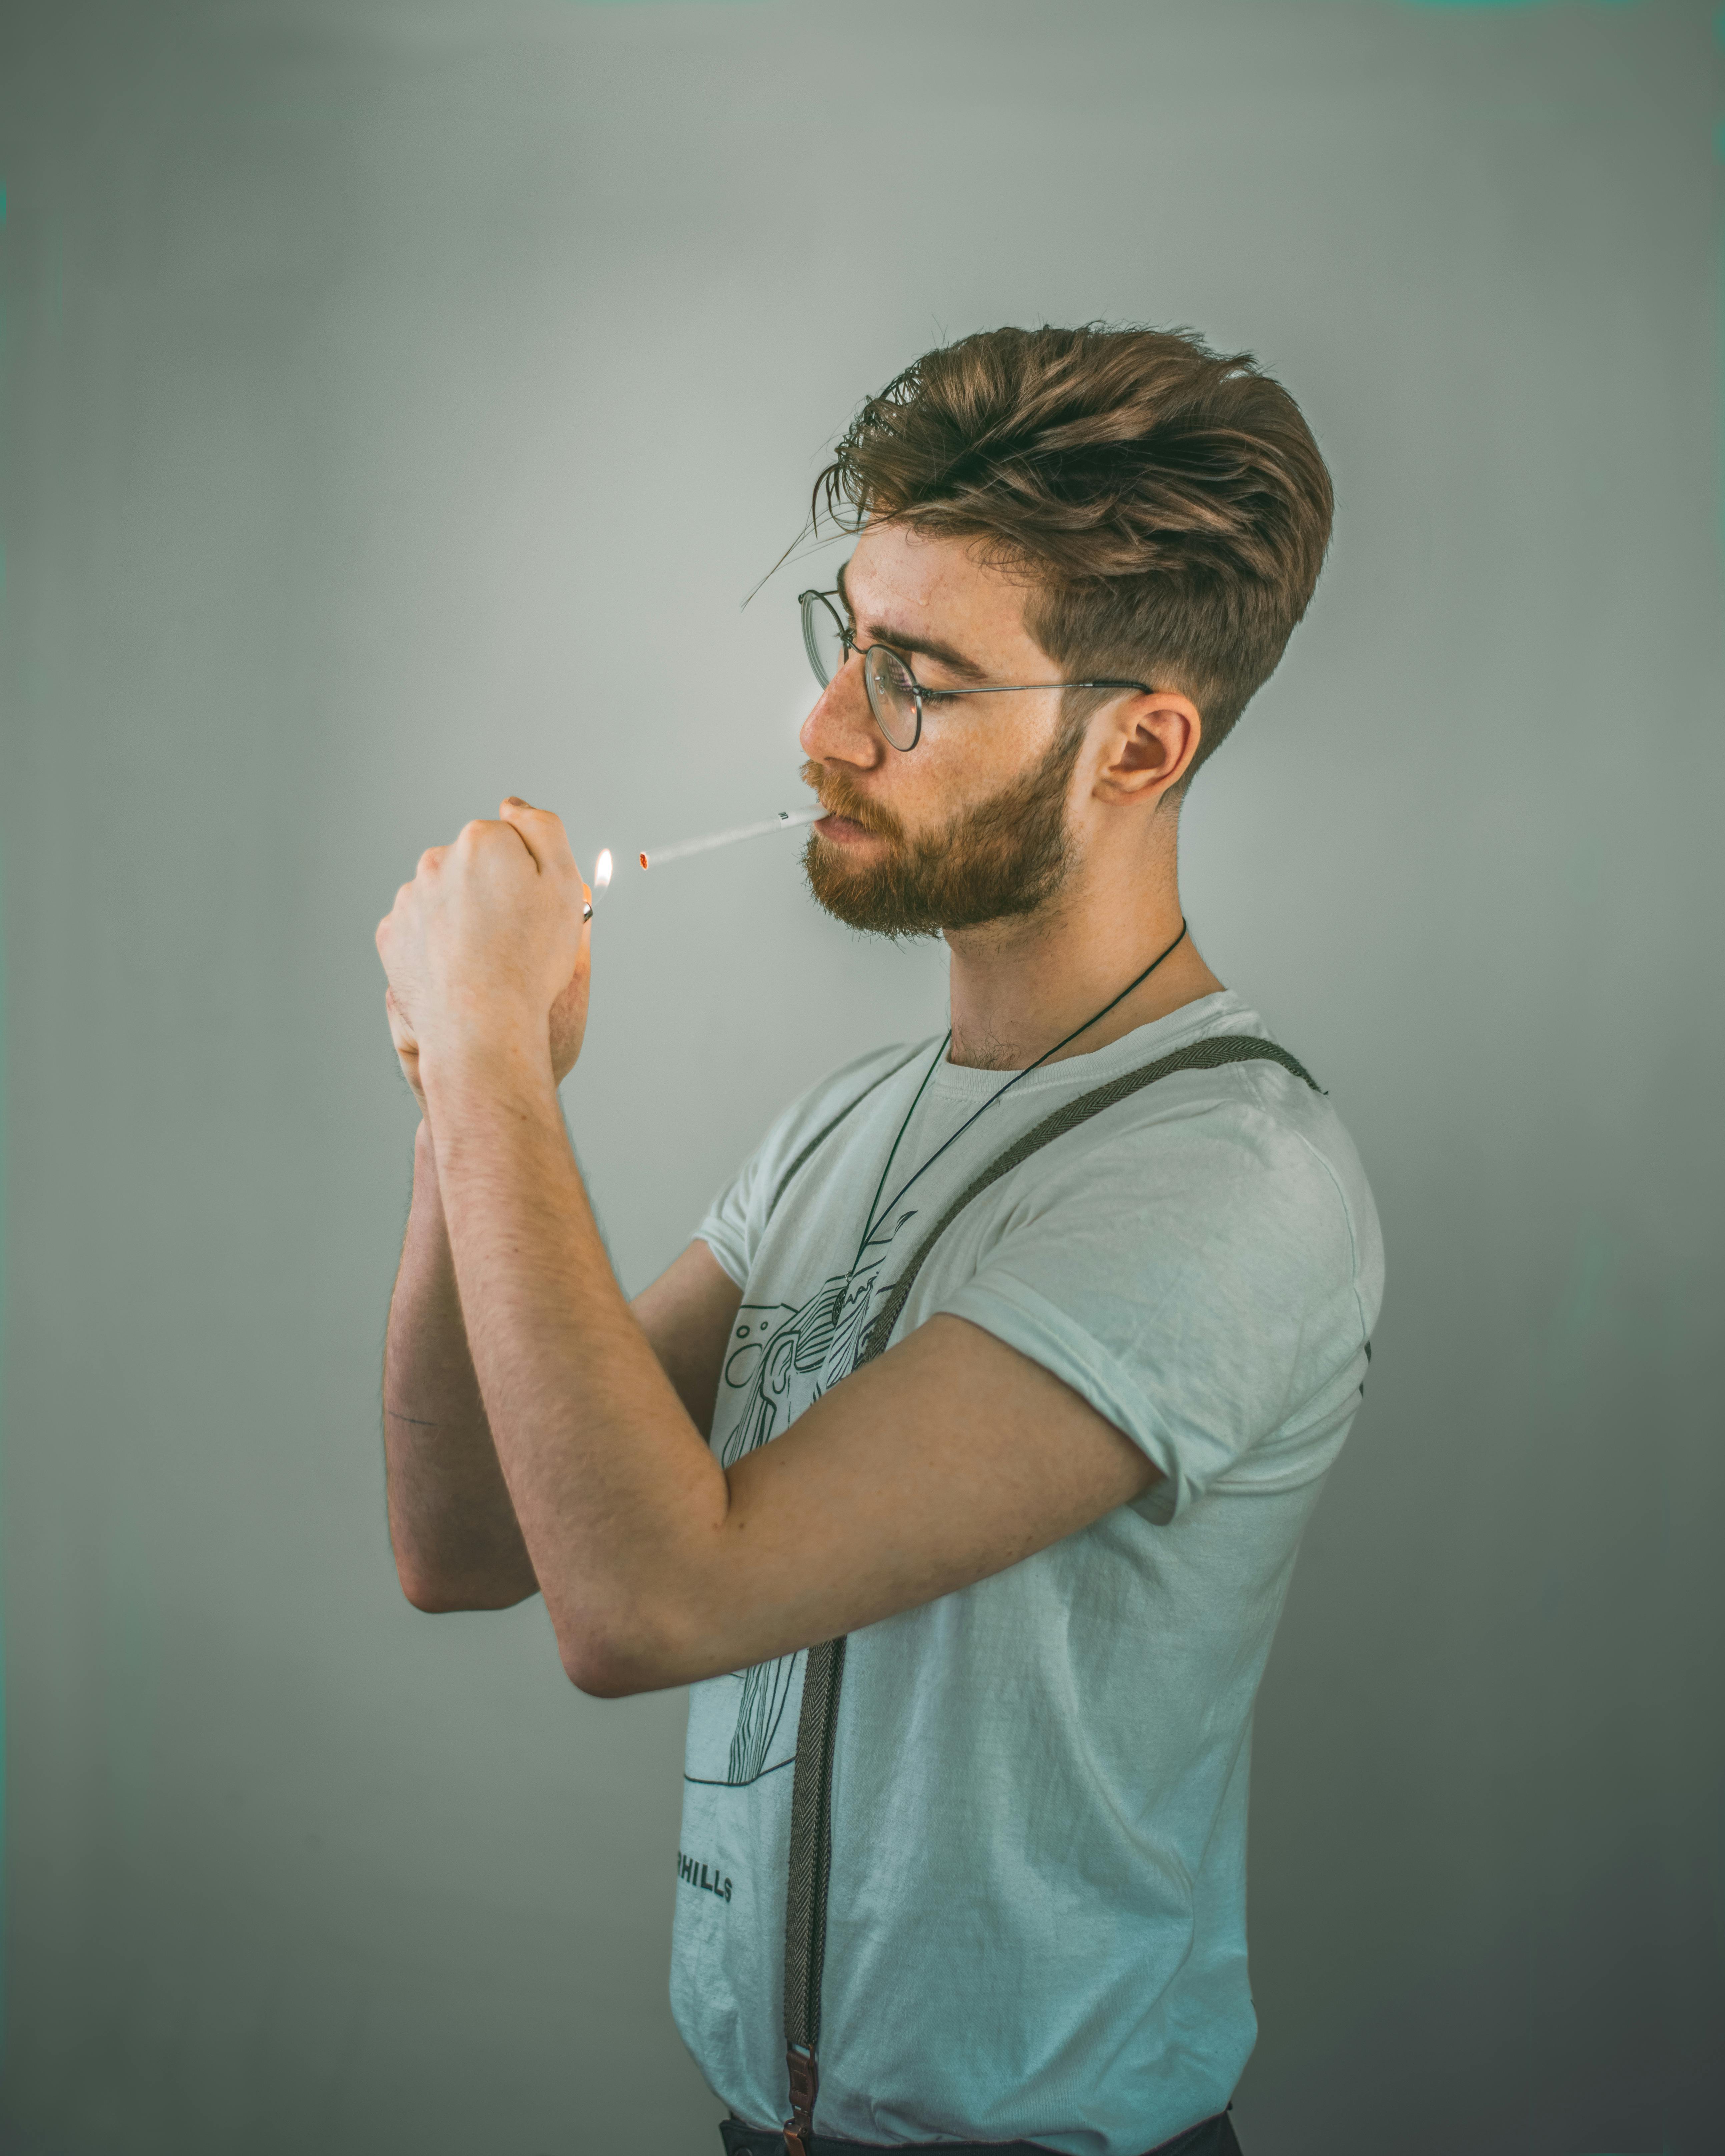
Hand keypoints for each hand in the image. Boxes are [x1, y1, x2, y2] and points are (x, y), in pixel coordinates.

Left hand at [376, 797, 592, 1091]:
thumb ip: (544, 829)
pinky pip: (420, 929)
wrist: (481, 1025)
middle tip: (513, 935)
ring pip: (444, 897)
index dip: (528, 874)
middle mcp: (436, 860)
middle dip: (491, 890)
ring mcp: (409, 898)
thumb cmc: (529, 959)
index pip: (510, 841)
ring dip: (463, 916)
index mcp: (482, 840)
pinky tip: (458, 967)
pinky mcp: (391, 934)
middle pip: (472, 866)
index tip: (533, 907)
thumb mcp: (564, 884)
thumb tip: (512, 805)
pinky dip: (438, 943)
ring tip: (485, 957)